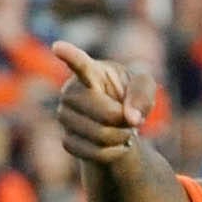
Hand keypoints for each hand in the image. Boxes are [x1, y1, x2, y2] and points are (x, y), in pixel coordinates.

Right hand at [53, 41, 156, 166]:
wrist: (116, 124)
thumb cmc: (129, 96)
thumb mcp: (144, 87)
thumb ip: (142, 94)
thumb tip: (130, 118)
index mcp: (91, 72)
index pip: (80, 64)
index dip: (70, 56)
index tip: (58, 47)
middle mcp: (71, 92)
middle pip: (105, 114)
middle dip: (124, 120)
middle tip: (129, 118)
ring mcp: (64, 117)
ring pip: (100, 135)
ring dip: (121, 137)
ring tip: (122, 130)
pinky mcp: (67, 140)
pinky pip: (94, 153)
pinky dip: (112, 153)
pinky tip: (115, 145)